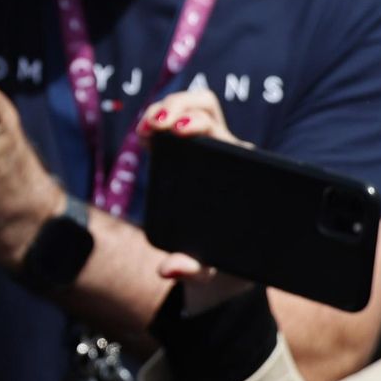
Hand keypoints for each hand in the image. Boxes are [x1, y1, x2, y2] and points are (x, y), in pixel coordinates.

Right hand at [135, 90, 252, 313]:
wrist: (227, 273)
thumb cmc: (224, 267)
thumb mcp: (210, 270)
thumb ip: (192, 269)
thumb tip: (168, 269)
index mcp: (236, 174)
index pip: (220, 132)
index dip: (198, 123)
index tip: (180, 131)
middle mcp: (224, 156)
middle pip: (206, 108)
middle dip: (180, 106)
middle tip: (158, 124)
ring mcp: (205, 154)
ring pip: (191, 109)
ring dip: (166, 108)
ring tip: (146, 126)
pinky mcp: (185, 158)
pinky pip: (173, 127)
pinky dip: (156, 122)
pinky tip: (144, 133)